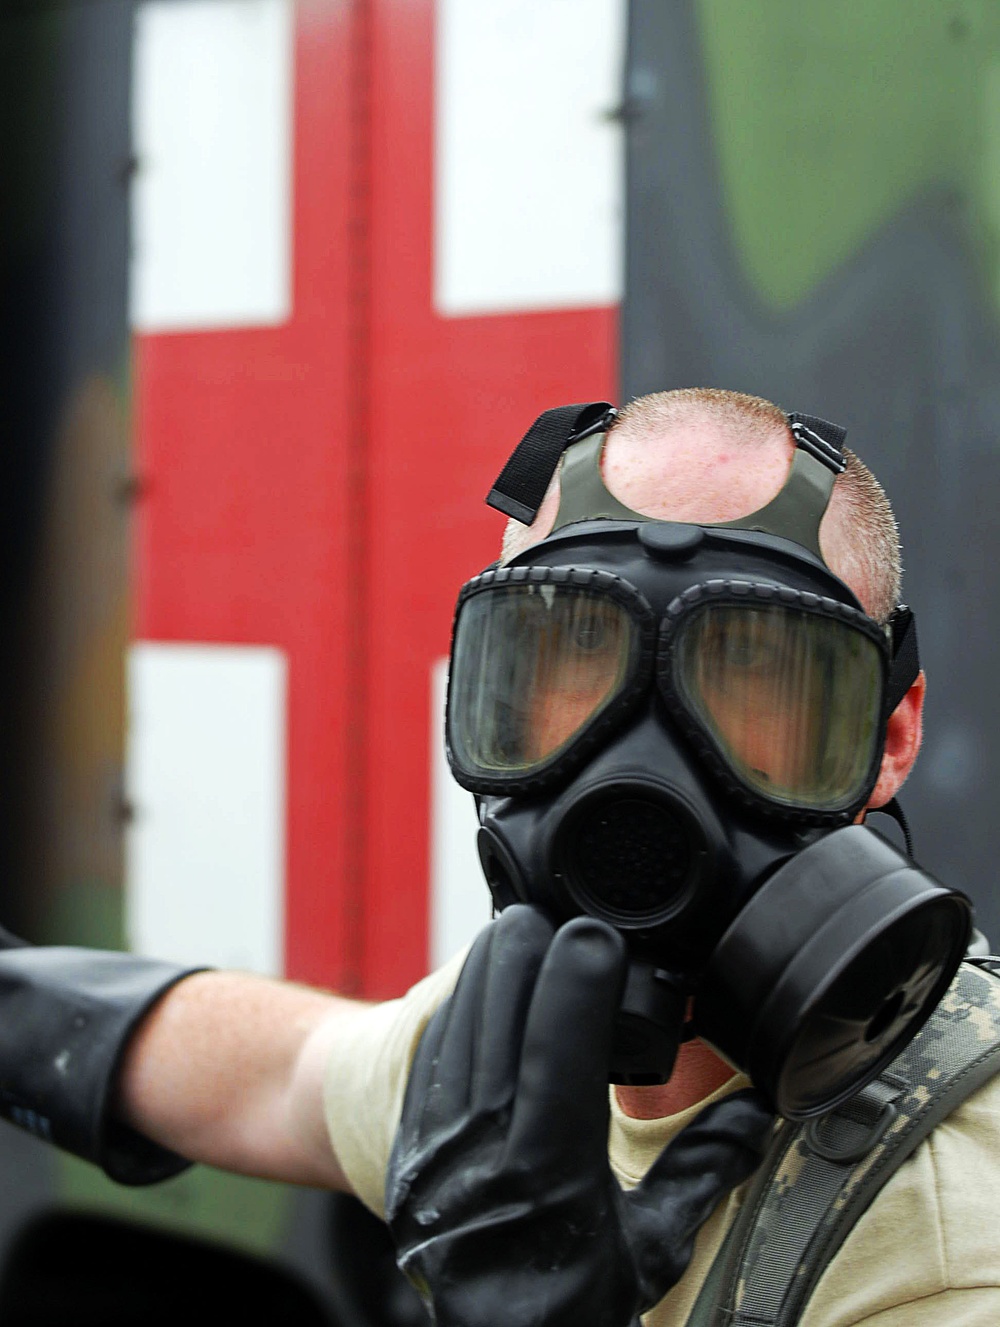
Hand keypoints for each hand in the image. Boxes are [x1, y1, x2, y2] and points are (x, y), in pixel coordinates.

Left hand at [385, 905, 772, 1326]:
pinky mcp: (411, 1147)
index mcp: (549, 1181)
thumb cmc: (578, 1302)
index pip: (556, 1056)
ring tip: (527, 928)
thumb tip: (758, 1112)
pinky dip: (462, 1007)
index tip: (597, 935)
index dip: (574, 985)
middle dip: (529, 957)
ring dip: (492, 971)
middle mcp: (482, 1159)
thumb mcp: (653, 1247)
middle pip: (499, 1023)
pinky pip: (434, 1055)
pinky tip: (487, 978)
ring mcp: (437, 1151)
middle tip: (564, 919)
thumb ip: (702, 1171)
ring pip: (459, 1029)